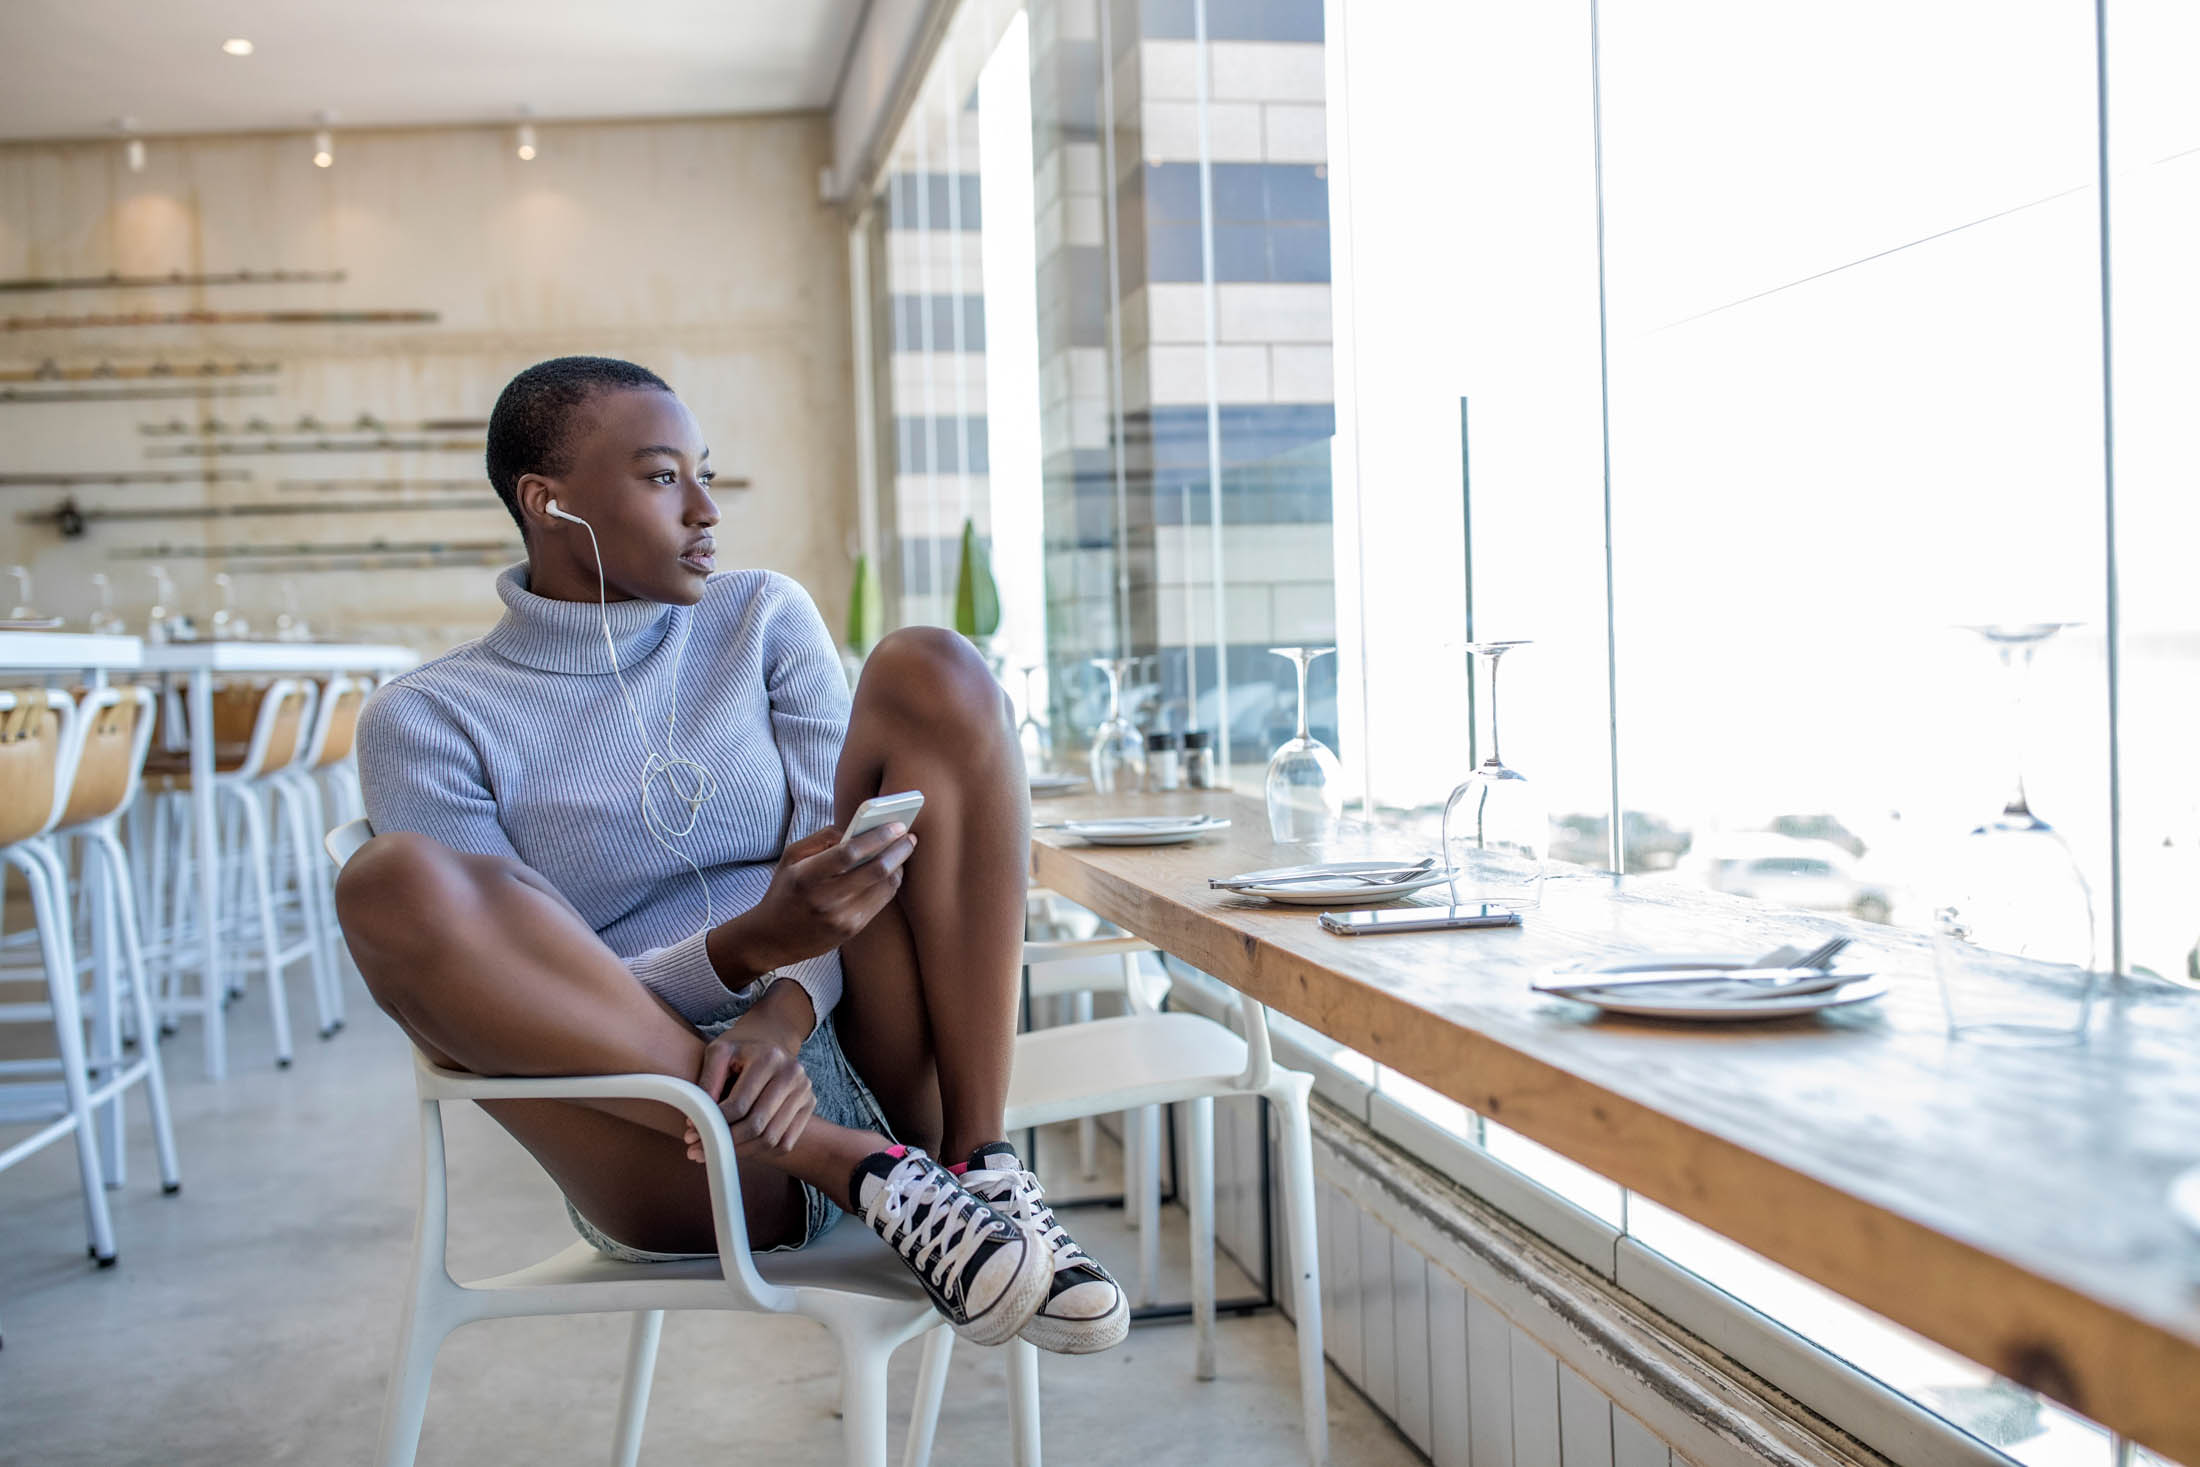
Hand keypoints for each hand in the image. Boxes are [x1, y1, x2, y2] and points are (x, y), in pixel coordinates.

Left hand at [683, 1020, 814, 1161]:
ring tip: (718, 1153)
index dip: (714, 1122)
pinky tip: (740, 1149)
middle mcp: (792, 1073)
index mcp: (769, 1058)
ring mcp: (804, 1090)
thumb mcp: (718, 1053)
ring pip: (771, 1139)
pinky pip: (785, 1143)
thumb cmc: (740, 1049)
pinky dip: (760, 1152)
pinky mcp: (809, 1105)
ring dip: (740, 1152)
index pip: (739, 1104)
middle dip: (726, 1142)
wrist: (771, 1038)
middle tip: (699, 1150)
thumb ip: (707, 1082)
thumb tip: (698, 1119)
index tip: (693, 1132)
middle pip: (756, 1125)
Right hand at [720, 821, 916, 974]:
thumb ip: (822, 838)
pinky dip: (890, 883)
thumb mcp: (791, 858)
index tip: (896, 825)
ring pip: (884, 887)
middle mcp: (825, 900)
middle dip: (898, 850)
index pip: (849, 853)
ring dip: (899, 866)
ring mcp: (841, 918)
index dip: (877, 837)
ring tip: (903, 850)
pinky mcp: (852, 930)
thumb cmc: (784, 891)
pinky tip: (892, 870)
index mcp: (806, 877)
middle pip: (875, 871)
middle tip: (909, 835)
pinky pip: (881, 902)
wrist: (771, 939)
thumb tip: (856, 828)